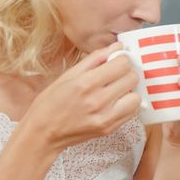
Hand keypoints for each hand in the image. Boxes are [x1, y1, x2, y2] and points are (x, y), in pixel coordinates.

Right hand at [23, 42, 139, 151]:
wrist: (44, 132)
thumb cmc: (52, 102)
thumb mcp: (68, 75)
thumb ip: (95, 59)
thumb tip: (117, 46)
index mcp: (86, 83)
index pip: (122, 64)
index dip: (121, 59)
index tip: (116, 61)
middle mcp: (98, 100)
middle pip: (132, 78)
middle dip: (126, 73)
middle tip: (116, 75)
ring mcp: (105, 117)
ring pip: (136, 96)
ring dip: (129, 91)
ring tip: (116, 90)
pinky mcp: (109, 128)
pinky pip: (131, 112)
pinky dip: (127, 105)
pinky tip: (115, 103)